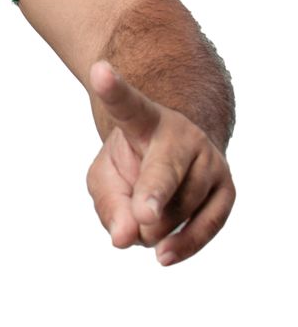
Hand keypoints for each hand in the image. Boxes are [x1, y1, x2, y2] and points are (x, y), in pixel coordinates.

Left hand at [85, 60, 235, 265]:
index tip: (99, 72)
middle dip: (155, 191)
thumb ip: (109, 205)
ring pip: (179, 207)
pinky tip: (163, 255)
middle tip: (143, 215)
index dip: (112, 90)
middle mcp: (182, 135)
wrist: (177, 158)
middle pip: (165, 167)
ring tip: (143, 218)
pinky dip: (184, 244)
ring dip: (154, 228)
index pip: (126, 104)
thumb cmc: (133, 165)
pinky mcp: (227, 189)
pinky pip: (207, 224)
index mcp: (144, 119)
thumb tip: (127, 238)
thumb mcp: (105, 177)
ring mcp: (210, 160)